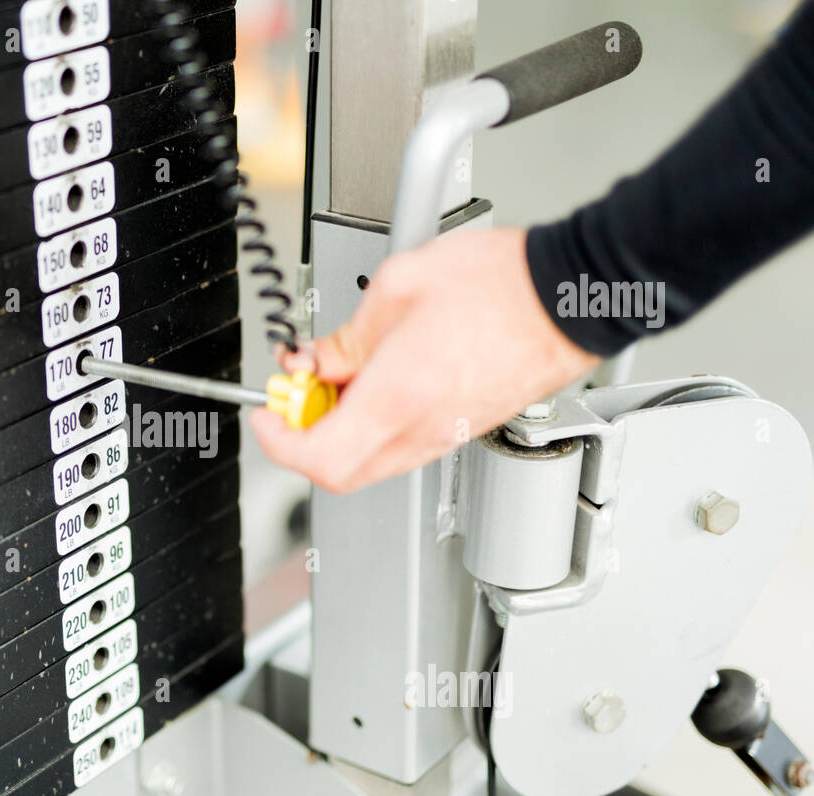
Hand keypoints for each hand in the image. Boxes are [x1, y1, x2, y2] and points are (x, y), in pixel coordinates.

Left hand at [250, 227, 600, 493]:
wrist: (567, 296)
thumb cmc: (501, 283)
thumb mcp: (399, 286)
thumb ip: (345, 334)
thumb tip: (314, 361)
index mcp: (397, 395)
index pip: (318, 458)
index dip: (279, 443)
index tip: (268, 413)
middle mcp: (420, 429)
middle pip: (338, 473)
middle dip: (303, 439)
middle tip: (299, 394)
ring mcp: (443, 436)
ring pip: (368, 464)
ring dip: (338, 433)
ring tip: (338, 380)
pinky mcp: (459, 430)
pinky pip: (399, 447)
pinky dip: (371, 427)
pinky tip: (375, 382)